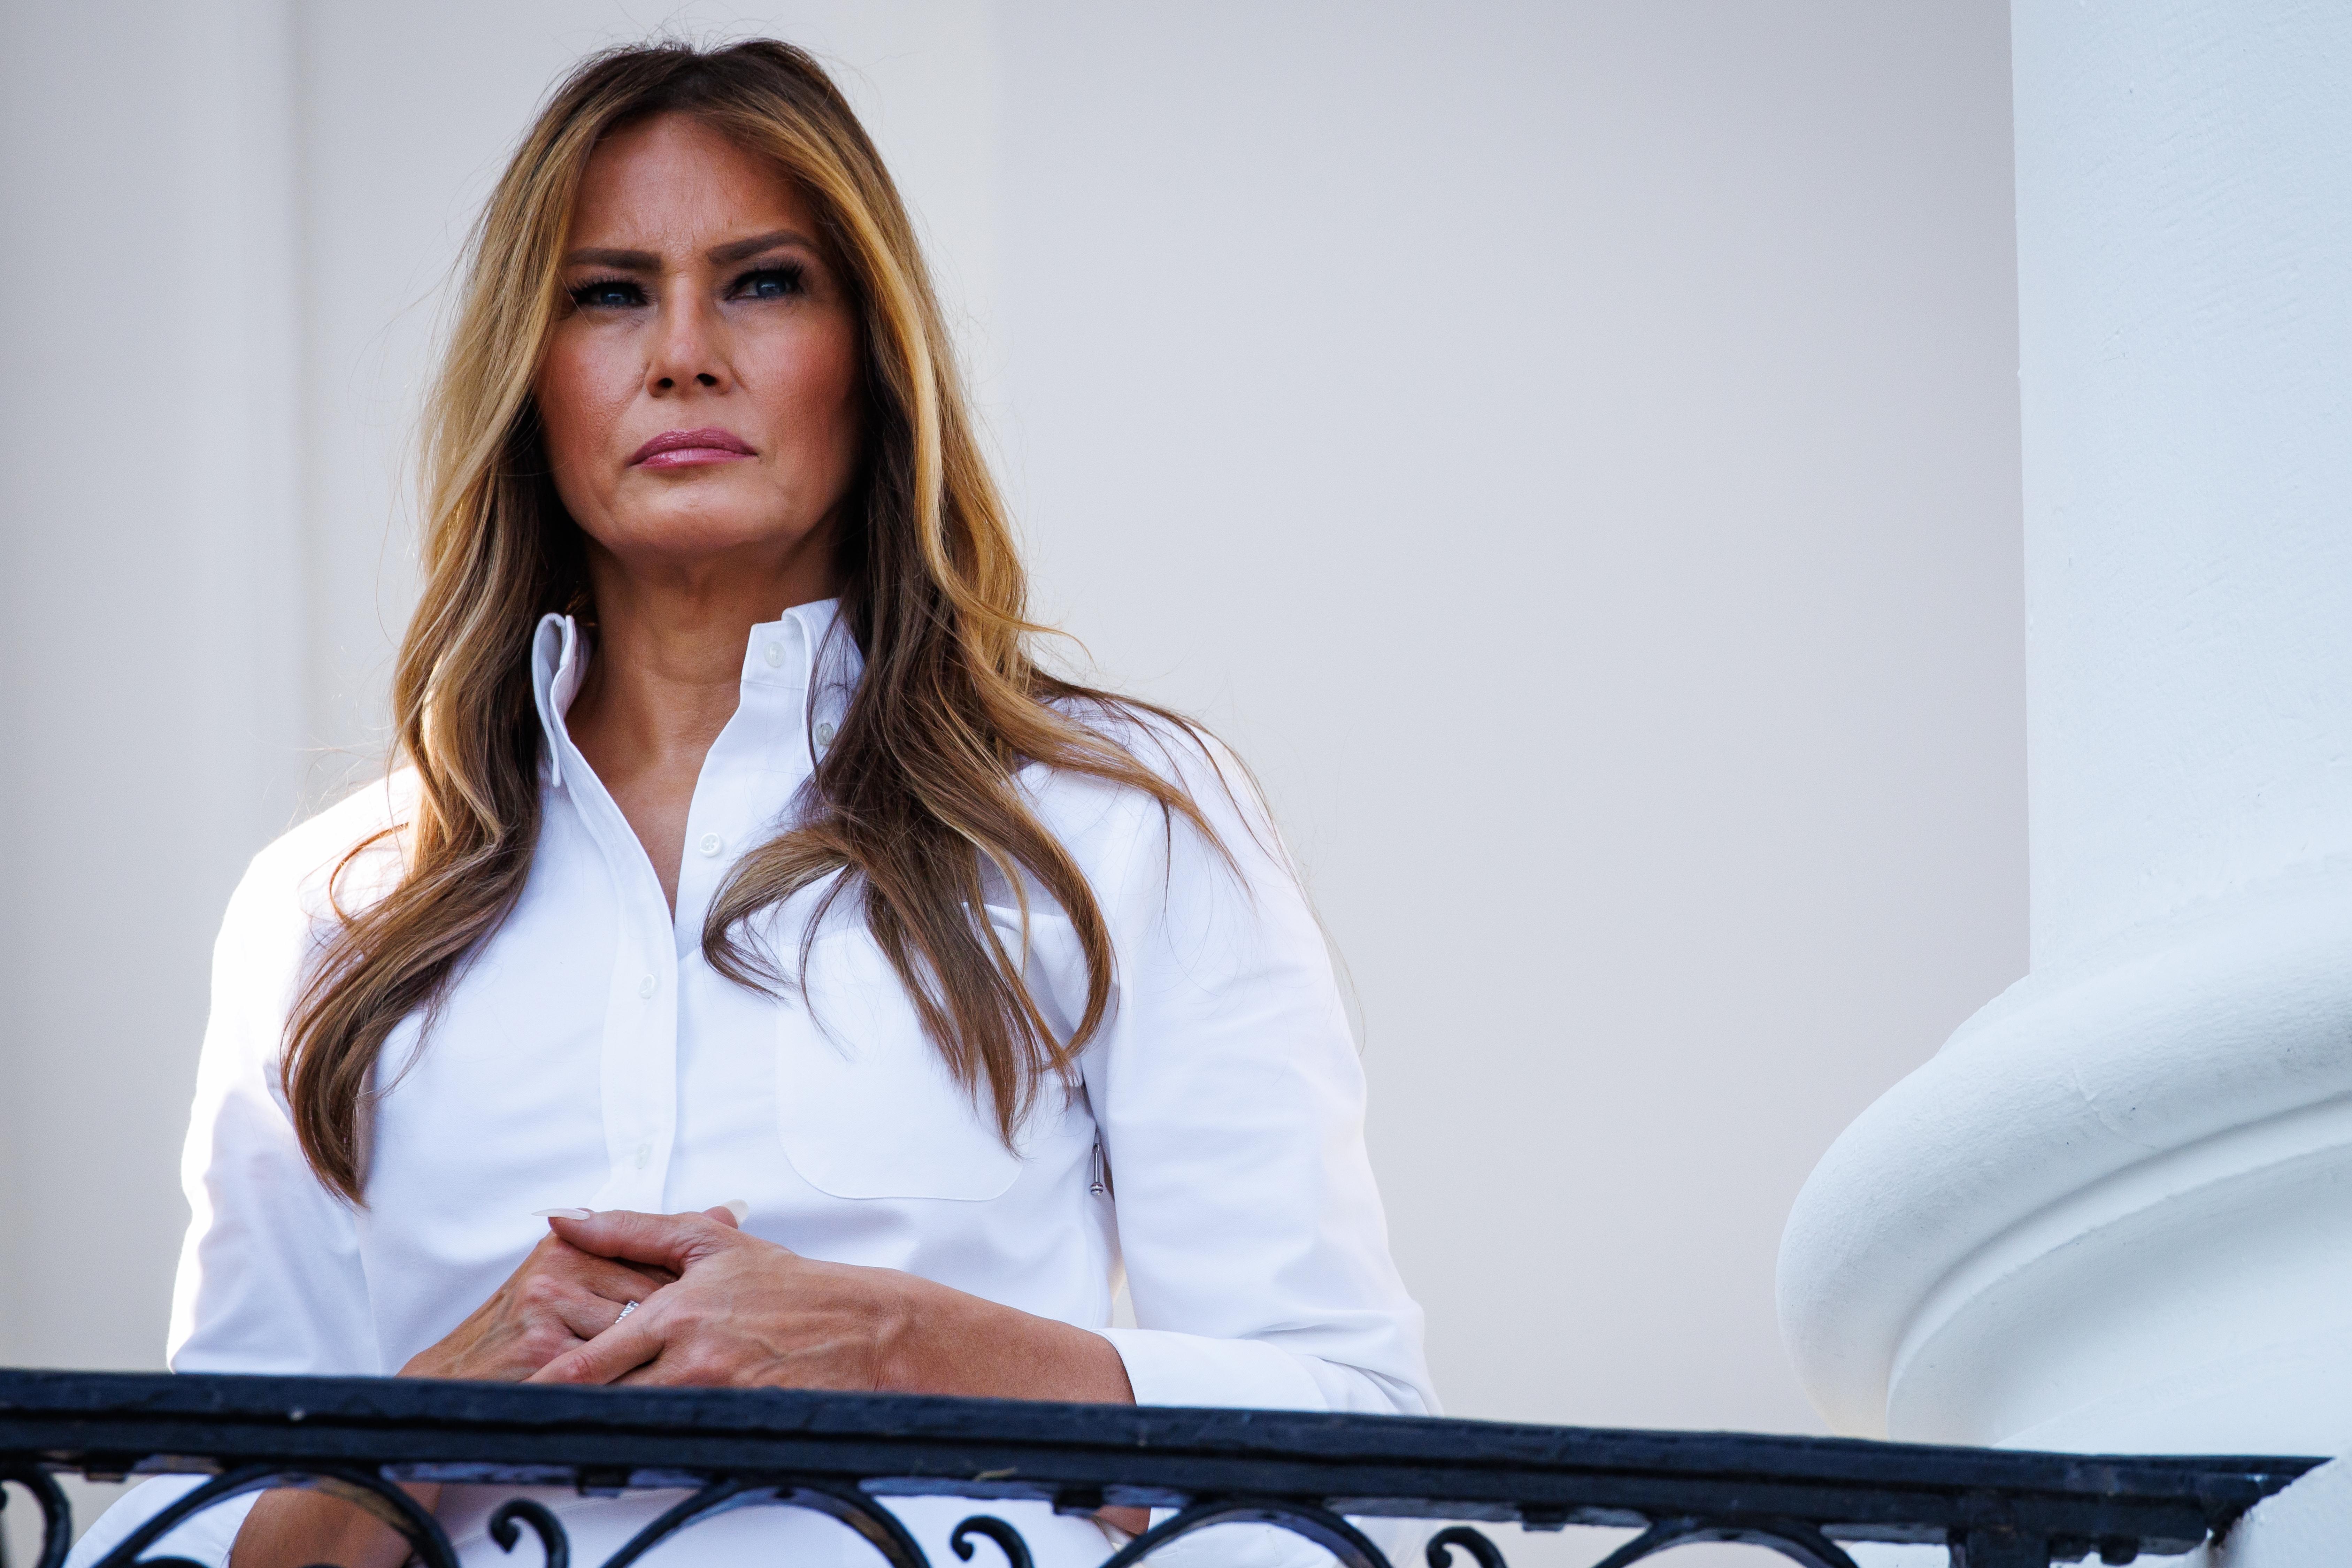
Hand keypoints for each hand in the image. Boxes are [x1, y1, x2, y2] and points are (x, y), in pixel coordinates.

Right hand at [399, 1226, 673, 1381]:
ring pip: (636, 1329)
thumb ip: (632, 1259)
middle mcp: (560, 1263)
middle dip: (672, 1329)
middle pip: (652, 1294)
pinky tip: (638, 1393)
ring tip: (663, 1376)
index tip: (695, 1320)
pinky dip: (628, 1382)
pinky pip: (610, 1365)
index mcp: (569, 1244)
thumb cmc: (522, 1335)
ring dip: (653, 1358)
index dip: (681, 1297)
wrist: (455, 1380)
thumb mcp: (570, 1282)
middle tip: (689, 1352)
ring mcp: (550, 1301)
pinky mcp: (544, 1344)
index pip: (653, 1259)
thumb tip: (723, 1214)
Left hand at [528, 1207, 1135, 1405]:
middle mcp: (691, 1357)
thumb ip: (633, 1230)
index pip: (585, 1362)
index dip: (538, 1388)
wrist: (876, 1331)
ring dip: (604, 1445)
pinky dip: (659, 1461)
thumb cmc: (794, 1288)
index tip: (502, 1403)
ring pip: (638, 1435)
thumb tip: (563, 1217)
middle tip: (513, 1439)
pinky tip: (639, 1468)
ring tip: (570, 1455)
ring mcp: (718, 1398)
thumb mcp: (713, 1244)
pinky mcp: (746, 1429)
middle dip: (556, 1421)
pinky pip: (686, 1454)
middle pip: (601, 1405)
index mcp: (677, 1312)